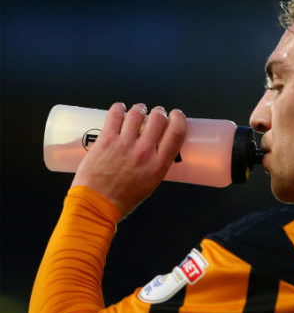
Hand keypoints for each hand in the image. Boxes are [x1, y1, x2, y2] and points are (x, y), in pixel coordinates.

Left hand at [72, 102, 186, 218]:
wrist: (96, 204)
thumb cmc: (124, 198)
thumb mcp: (151, 183)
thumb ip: (157, 163)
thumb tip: (157, 146)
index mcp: (159, 164)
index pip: (176, 132)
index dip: (178, 118)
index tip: (175, 115)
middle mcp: (144, 151)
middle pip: (158, 118)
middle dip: (159, 112)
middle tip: (155, 114)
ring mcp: (124, 144)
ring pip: (137, 113)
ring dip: (140, 109)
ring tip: (138, 111)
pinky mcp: (106, 140)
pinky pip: (115, 115)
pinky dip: (119, 108)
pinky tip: (120, 110)